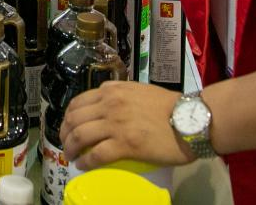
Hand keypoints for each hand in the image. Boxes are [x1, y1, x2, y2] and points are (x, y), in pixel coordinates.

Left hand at [62, 81, 195, 170]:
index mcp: (112, 90)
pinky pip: (96, 155)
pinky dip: (85, 162)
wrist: (191, 118)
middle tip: (66, 144)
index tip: (68, 126)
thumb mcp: (139, 90)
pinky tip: (83, 166)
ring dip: (70, 148)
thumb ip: (120, 93)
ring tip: (71, 156)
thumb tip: (107, 101)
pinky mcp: (125, 144)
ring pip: (79, 136)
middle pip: (74, 119)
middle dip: (64, 133)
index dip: (68, 117)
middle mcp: (109, 104)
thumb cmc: (170, 105)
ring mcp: (115, 124)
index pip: (78, 102)